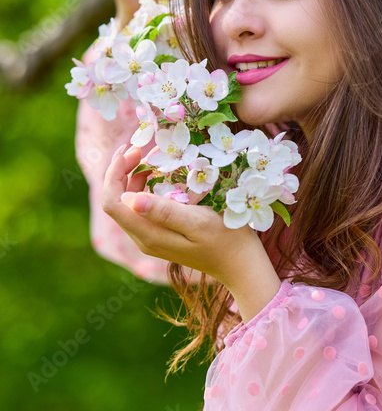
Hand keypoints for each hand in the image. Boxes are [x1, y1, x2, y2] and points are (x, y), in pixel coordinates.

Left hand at [101, 143, 261, 285]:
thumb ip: (164, 212)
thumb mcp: (198, 221)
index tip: (132, 150)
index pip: (112, 202)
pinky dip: (143, 186)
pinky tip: (158, 175)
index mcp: (149, 234)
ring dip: (132, 177)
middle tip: (141, 148)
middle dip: (122, 171)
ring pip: (127, 203)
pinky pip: (141, 208)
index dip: (114, 173)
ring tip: (150, 157)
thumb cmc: (225, 239)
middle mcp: (143, 238)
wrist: (240, 263)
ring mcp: (150, 237)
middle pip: (116, 201)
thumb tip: (130, 199)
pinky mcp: (160, 234)